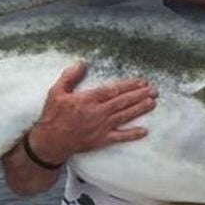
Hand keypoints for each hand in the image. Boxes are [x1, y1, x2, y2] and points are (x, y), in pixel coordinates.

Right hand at [25, 61, 157, 164]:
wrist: (50, 141)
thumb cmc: (52, 116)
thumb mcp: (56, 92)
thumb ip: (69, 76)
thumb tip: (82, 63)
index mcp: (87, 100)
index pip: (113, 90)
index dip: (129, 85)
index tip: (140, 81)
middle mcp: (97, 113)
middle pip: (123, 102)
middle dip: (139, 95)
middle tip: (153, 90)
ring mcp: (101, 127)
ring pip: (124, 116)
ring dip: (140, 109)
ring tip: (152, 103)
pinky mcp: (101, 140)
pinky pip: (120, 137)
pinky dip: (132, 134)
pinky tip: (144, 131)